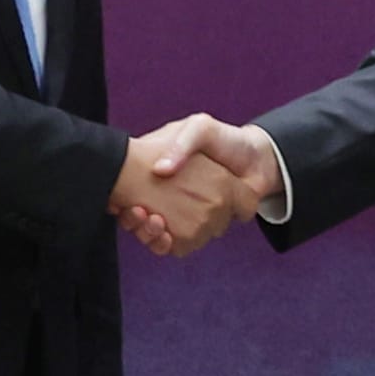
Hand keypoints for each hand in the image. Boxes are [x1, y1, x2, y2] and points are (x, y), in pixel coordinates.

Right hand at [113, 116, 273, 255]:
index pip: (129, 193)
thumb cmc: (225, 141)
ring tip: (148, 218)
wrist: (256, 159)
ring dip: (146, 231)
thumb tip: (161, 169)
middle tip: (135, 209)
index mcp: (163, 172)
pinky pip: (174, 246)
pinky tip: (162, 234)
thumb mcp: (199, 129)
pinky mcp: (197, 231)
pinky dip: (164, 243)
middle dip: (134, 217)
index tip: (118, 198)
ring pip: (154, 234)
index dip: (122, 198)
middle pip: (141, 216)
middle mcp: (168, 196)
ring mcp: (182, 215)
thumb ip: (183, 144)